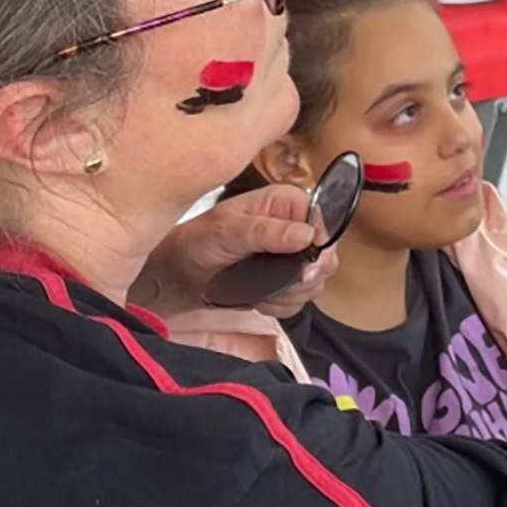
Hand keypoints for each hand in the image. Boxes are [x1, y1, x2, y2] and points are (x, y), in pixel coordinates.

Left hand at [130, 185, 337, 318]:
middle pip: (326, 255)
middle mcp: (295, 225)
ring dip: (290, 293)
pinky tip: (259, 298)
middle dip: (304, 276)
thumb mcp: (227, 230)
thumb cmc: (197, 240)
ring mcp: (292, 254)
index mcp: (287, 202)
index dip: (321, 247)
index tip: (305, 267)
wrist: (179, 271)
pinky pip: (300, 298)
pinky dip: (281, 304)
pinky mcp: (285, 279)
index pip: (325, 222)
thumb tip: (308, 235)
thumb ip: (266, 231)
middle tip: (279, 282)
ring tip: (259, 289)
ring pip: (315, 281)